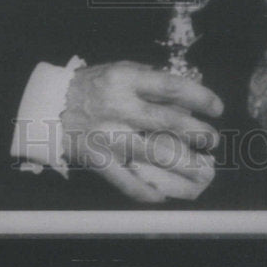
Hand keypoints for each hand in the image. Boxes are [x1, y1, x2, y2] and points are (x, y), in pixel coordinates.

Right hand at [60, 61, 221, 202]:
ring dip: (182, 164)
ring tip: (202, 169)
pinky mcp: (97, 160)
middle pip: (168, 122)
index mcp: (126, 81)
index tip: (217, 108)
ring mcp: (108, 136)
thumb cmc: (91, 86)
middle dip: (197, 133)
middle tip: (213, 140)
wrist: (49, 107)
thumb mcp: (119, 70)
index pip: (171, 88)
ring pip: (153, 154)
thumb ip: (149, 80)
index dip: (200, 98)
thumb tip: (184, 96)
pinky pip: (124, 180)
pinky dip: (145, 191)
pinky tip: (163, 196)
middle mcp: (119, 108)